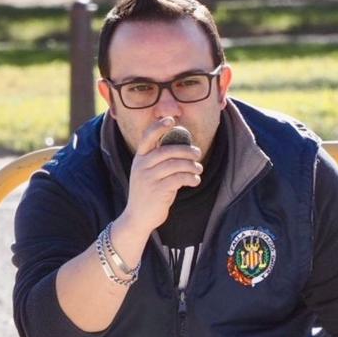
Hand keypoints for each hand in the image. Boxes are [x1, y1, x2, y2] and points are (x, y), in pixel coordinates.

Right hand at [120, 116, 202, 238]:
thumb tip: (183, 149)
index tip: (171, 119)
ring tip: (198, 169)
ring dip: (191, 165)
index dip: (158, 127)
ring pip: (175, 165)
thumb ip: (160, 162)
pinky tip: (195, 180)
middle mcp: (142, 166)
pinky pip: (178, 179)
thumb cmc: (149, 193)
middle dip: (185, 150)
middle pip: (166, 151)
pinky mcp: (158, 191)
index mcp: (139, 159)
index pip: (147, 138)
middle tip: (197, 153)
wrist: (139, 217)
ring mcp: (149, 178)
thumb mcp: (149, 174)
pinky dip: (190, 177)